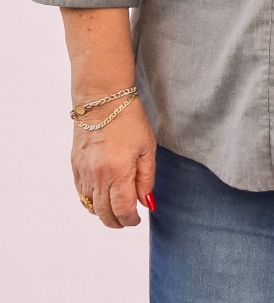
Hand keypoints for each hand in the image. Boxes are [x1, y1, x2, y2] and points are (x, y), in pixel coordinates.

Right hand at [71, 98, 155, 228]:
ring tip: (116, 211)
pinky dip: (90, 201)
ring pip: (90, 205)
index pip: (122, 209)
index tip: (137, 220)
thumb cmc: (130, 121)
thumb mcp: (148, 148)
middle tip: (127, 221)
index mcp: (118, 172)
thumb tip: (146, 202)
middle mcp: (97, 176)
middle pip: (103, 212)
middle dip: (116, 221)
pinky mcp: (75, 167)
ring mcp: (83, 172)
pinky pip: (81, 193)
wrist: (102, 102)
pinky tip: (101, 198)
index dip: (130, 220)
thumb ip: (146, 178)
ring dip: (102, 213)